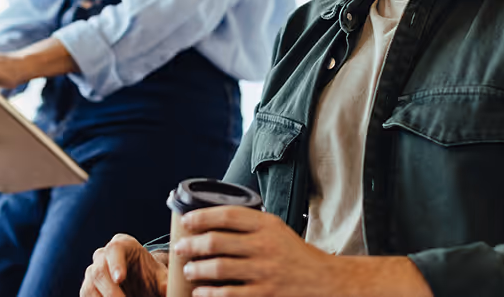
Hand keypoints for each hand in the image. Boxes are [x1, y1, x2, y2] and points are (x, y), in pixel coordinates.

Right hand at [81, 234, 168, 295]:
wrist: (138, 284)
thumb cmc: (149, 276)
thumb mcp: (160, 277)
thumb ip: (166, 282)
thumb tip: (175, 291)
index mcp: (122, 245)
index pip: (115, 248)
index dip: (116, 263)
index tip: (120, 278)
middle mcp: (103, 255)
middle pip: (99, 270)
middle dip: (111, 292)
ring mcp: (92, 272)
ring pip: (89, 287)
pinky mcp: (87, 289)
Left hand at [173, 206, 424, 296]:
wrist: (324, 283)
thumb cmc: (295, 255)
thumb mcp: (277, 230)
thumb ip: (250, 225)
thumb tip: (212, 221)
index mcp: (267, 225)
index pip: (228, 215)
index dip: (203, 216)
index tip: (186, 220)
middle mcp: (265, 247)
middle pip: (218, 242)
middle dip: (193, 245)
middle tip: (180, 248)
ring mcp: (264, 273)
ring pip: (219, 268)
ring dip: (197, 269)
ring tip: (188, 270)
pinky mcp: (265, 296)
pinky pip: (230, 295)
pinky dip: (211, 294)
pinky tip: (201, 293)